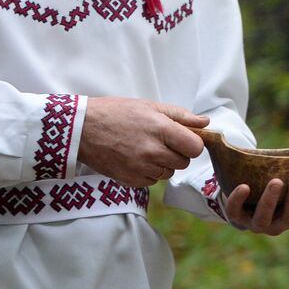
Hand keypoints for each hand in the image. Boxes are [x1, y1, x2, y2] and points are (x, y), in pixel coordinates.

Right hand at [77, 97, 208, 187]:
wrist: (82, 129)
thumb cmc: (117, 113)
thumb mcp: (151, 107)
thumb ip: (181, 116)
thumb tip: (205, 122)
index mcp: (161, 129)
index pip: (195, 148)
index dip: (192, 143)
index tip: (184, 139)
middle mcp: (153, 151)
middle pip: (184, 162)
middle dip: (178, 153)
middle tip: (162, 142)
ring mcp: (141, 167)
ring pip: (169, 173)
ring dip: (164, 164)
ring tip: (146, 149)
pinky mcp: (130, 180)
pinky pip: (152, 181)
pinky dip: (149, 173)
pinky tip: (137, 159)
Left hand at [223, 164, 288, 235]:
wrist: (248, 190)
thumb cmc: (283, 185)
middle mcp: (281, 223)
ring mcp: (259, 223)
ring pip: (265, 219)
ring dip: (270, 201)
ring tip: (275, 181)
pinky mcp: (237, 218)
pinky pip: (235, 214)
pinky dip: (237, 201)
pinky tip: (244, 187)